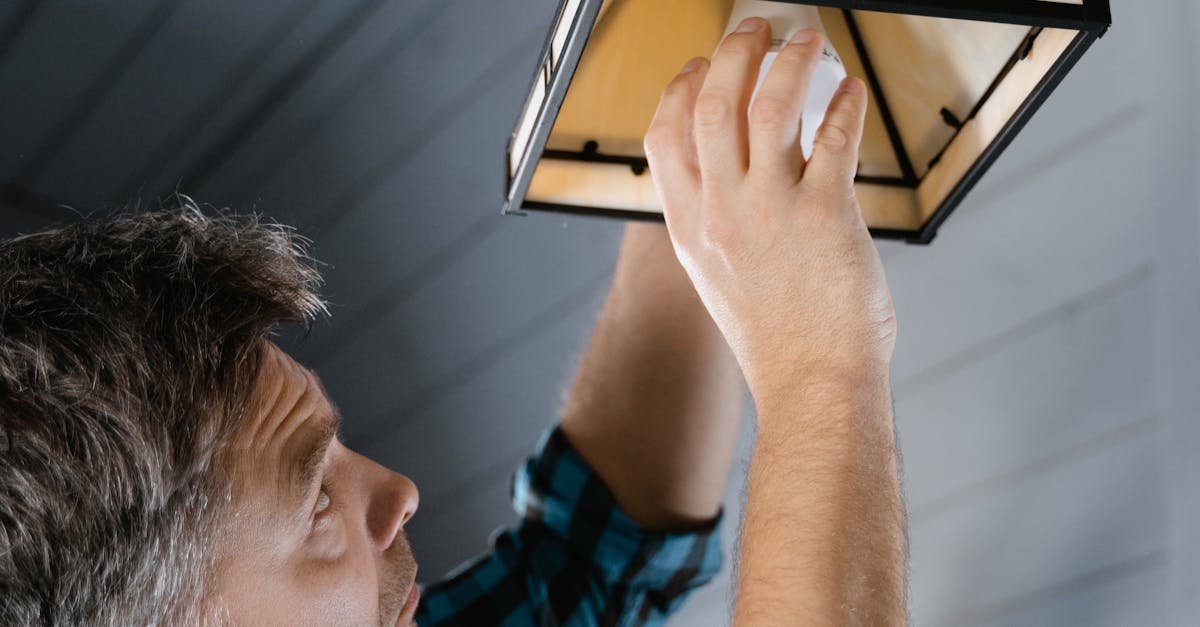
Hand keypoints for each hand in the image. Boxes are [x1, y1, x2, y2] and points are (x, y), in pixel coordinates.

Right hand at [643, 17, 895, 405]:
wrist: (811, 384)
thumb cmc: (774, 339)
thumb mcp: (717, 278)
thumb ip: (714, 224)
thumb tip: (729, 178)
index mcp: (690, 227)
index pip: (665, 137)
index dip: (679, 88)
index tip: (699, 66)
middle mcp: (721, 213)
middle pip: (712, 106)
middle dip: (732, 54)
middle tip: (755, 30)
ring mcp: (770, 212)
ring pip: (769, 107)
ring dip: (788, 62)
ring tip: (806, 42)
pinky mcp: (824, 215)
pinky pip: (833, 139)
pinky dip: (844, 106)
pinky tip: (851, 93)